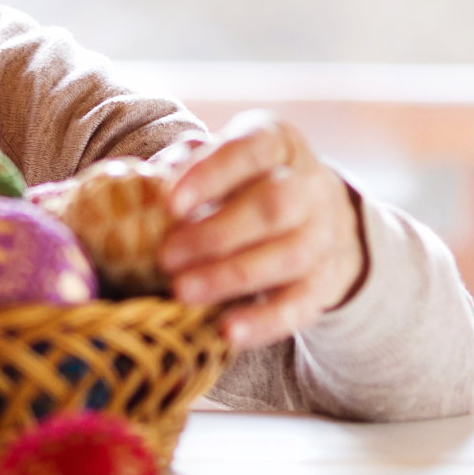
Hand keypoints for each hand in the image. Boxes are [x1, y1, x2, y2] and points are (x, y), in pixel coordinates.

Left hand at [160, 110, 368, 349]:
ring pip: (288, 255)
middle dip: (216, 234)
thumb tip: (147, 182)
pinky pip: (302, 304)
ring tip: (182, 292)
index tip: (169, 203)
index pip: (250, 150)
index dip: (211, 176)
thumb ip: (184, 164)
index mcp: (279, 142)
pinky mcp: (326, 281)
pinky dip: (264, 321)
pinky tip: (227, 332)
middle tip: (166, 258)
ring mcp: (325, 234)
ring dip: (231, 277)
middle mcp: (311, 185)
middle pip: (273, 206)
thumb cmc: (243, 180)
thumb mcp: (218, 159)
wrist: (315, 212)